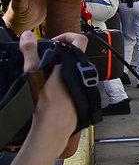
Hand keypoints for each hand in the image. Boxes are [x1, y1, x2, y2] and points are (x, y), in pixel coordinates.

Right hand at [18, 32, 80, 158]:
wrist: (55, 128)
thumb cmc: (48, 103)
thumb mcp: (35, 74)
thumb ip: (31, 53)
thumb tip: (27, 36)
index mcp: (76, 64)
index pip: (79, 39)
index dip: (66, 36)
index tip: (53, 42)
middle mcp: (84, 72)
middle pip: (73, 55)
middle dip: (57, 55)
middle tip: (42, 59)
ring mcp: (85, 84)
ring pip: (72, 68)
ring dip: (58, 67)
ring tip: (43, 74)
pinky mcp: (81, 94)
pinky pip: (72, 81)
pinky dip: (62, 80)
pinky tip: (49, 88)